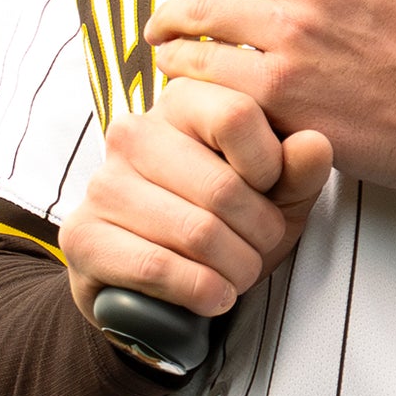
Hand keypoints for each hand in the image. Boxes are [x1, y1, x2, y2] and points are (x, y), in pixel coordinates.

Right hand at [57, 77, 331, 323]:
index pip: (237, 114)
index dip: (270, 167)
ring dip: (234, 267)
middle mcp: (134, 131)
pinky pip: (155, 266)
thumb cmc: (228, 221)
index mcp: (182, 99)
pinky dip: (199, 289)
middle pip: (222, 185)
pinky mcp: (81, 235)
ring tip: (241, 273)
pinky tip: (216, 296)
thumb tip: (314, 143)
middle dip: (259, 232)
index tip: (271, 190)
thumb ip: (301, 166)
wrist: (162, 282)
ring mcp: (103, 182)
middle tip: (262, 248)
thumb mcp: (278, 191)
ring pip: (195, 231)